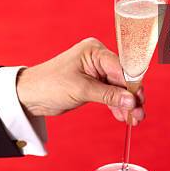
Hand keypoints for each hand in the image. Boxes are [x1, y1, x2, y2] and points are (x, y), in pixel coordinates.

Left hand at [16, 38, 144, 124]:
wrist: (28, 95)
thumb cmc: (49, 85)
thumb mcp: (81, 90)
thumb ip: (108, 95)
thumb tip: (131, 101)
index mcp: (94, 50)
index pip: (121, 67)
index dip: (133, 85)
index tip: (140, 101)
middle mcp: (98, 58)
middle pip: (122, 78)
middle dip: (131, 97)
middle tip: (139, 114)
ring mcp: (96, 70)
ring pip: (118, 87)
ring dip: (126, 104)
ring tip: (134, 120)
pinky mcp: (93, 83)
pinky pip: (110, 93)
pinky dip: (116, 105)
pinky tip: (123, 117)